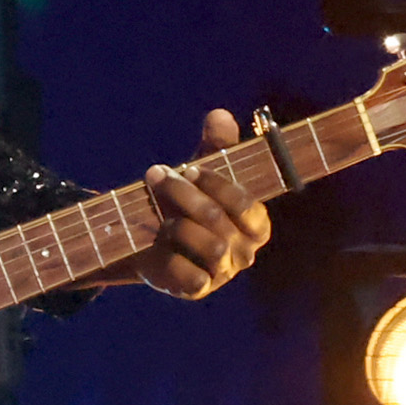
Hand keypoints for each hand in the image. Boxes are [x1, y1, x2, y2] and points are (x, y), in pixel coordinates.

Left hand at [130, 108, 271, 299]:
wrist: (149, 239)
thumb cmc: (185, 202)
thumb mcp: (200, 172)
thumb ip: (216, 145)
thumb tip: (220, 115)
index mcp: (256, 223)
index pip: (247, 203)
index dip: (217, 184)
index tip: (189, 169)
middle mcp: (246, 251)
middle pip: (221, 221)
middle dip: (184, 196)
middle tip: (157, 176)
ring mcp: (223, 273)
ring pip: (210, 247)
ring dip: (177, 223)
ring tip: (157, 214)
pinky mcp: (198, 289)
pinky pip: (192, 276)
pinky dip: (171, 257)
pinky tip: (158, 242)